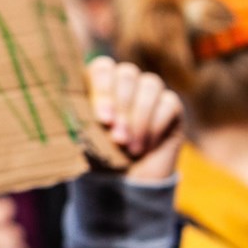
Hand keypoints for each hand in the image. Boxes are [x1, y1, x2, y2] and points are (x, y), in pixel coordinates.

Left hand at [86, 56, 182, 180]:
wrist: (127, 180)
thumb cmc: (99, 154)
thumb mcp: (84, 138)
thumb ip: (79, 119)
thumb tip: (75, 110)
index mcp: (97, 81)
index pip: (102, 68)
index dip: (103, 90)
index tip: (103, 119)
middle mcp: (124, 80)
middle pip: (127, 74)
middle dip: (122, 108)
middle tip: (117, 138)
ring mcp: (149, 90)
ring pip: (150, 85)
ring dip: (139, 118)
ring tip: (130, 147)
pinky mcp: (171, 105)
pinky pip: (169, 103)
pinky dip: (155, 127)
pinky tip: (145, 147)